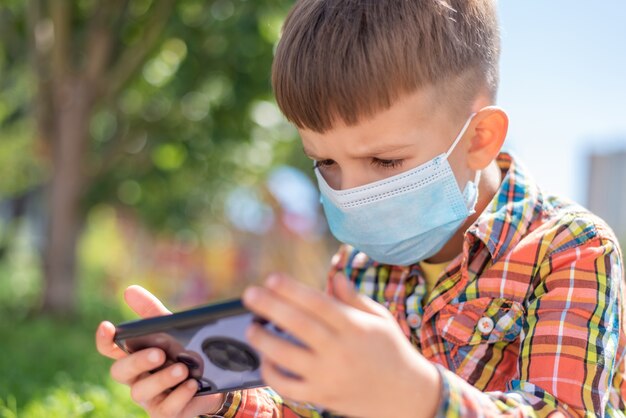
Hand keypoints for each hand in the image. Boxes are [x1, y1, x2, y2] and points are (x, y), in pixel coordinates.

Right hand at [95, 285, 224, 417]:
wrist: (213, 383)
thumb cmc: (184, 354)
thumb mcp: (172, 331)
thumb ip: (152, 313)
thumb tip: (129, 290)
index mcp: (134, 356)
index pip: (110, 349)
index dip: (104, 340)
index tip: (107, 326)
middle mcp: (136, 379)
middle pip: (120, 372)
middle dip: (138, 362)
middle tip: (159, 353)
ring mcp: (150, 399)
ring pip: (141, 392)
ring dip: (162, 379)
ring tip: (182, 368)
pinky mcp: (166, 414)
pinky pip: (166, 410)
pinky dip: (179, 395)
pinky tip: (192, 384)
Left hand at [242, 274, 440, 417]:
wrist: (407, 397)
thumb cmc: (391, 350)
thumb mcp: (379, 319)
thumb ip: (353, 298)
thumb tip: (334, 275)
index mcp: (355, 327)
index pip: (318, 303)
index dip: (293, 289)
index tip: (271, 278)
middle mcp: (340, 350)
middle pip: (299, 325)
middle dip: (270, 307)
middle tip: (249, 294)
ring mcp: (330, 376)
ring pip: (287, 357)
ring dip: (264, 340)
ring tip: (251, 328)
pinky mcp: (322, 397)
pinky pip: (288, 387)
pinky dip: (272, 373)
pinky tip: (265, 359)